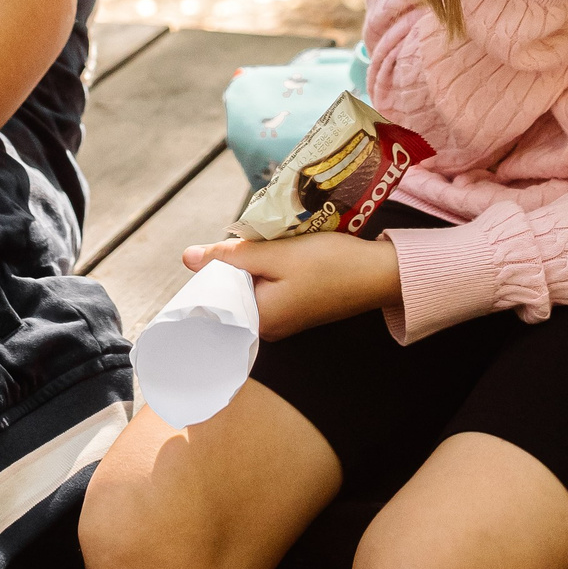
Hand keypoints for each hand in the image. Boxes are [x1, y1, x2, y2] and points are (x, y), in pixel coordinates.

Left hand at [181, 232, 401, 341]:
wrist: (380, 274)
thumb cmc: (330, 264)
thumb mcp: (278, 254)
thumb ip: (232, 255)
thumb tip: (187, 257)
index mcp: (259, 321)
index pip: (213, 303)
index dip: (206, 275)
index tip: (209, 253)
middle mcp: (268, 328)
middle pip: (230, 295)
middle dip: (229, 266)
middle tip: (239, 240)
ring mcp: (283, 320)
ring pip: (249, 289)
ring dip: (249, 265)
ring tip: (257, 243)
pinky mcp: (296, 308)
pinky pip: (267, 289)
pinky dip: (265, 269)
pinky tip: (274, 251)